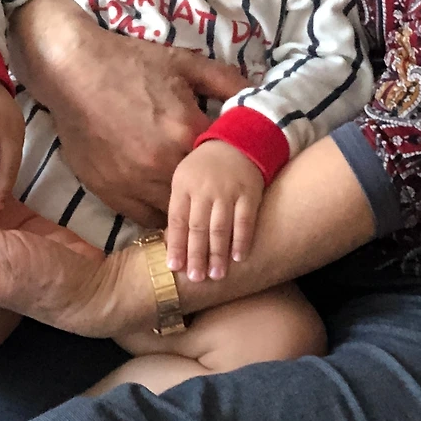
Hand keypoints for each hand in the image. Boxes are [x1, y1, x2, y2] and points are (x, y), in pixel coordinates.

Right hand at [9, 0, 248, 223]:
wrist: (74, 71)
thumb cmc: (131, 64)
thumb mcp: (185, 64)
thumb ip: (226, 81)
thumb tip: (258, 92)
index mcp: (186, 132)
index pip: (225, 168)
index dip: (232, 171)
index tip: (235, 171)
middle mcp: (162, 164)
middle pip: (202, 197)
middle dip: (210, 195)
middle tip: (217, 194)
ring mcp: (134, 182)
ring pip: (174, 214)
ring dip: (185, 209)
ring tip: (193, 203)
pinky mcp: (109, 192)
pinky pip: (144, 218)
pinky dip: (157, 213)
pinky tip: (164, 202)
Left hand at [167, 141, 263, 281]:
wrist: (238, 142)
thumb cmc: (205, 167)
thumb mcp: (184, 178)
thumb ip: (179, 206)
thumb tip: (171, 243)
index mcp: (184, 185)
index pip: (178, 220)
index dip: (176, 245)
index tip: (174, 268)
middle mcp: (204, 189)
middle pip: (198, 227)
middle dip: (196, 255)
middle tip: (196, 278)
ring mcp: (228, 191)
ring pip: (220, 227)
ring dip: (218, 253)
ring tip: (216, 275)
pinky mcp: (249, 193)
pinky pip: (245, 220)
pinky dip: (242, 240)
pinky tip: (240, 257)